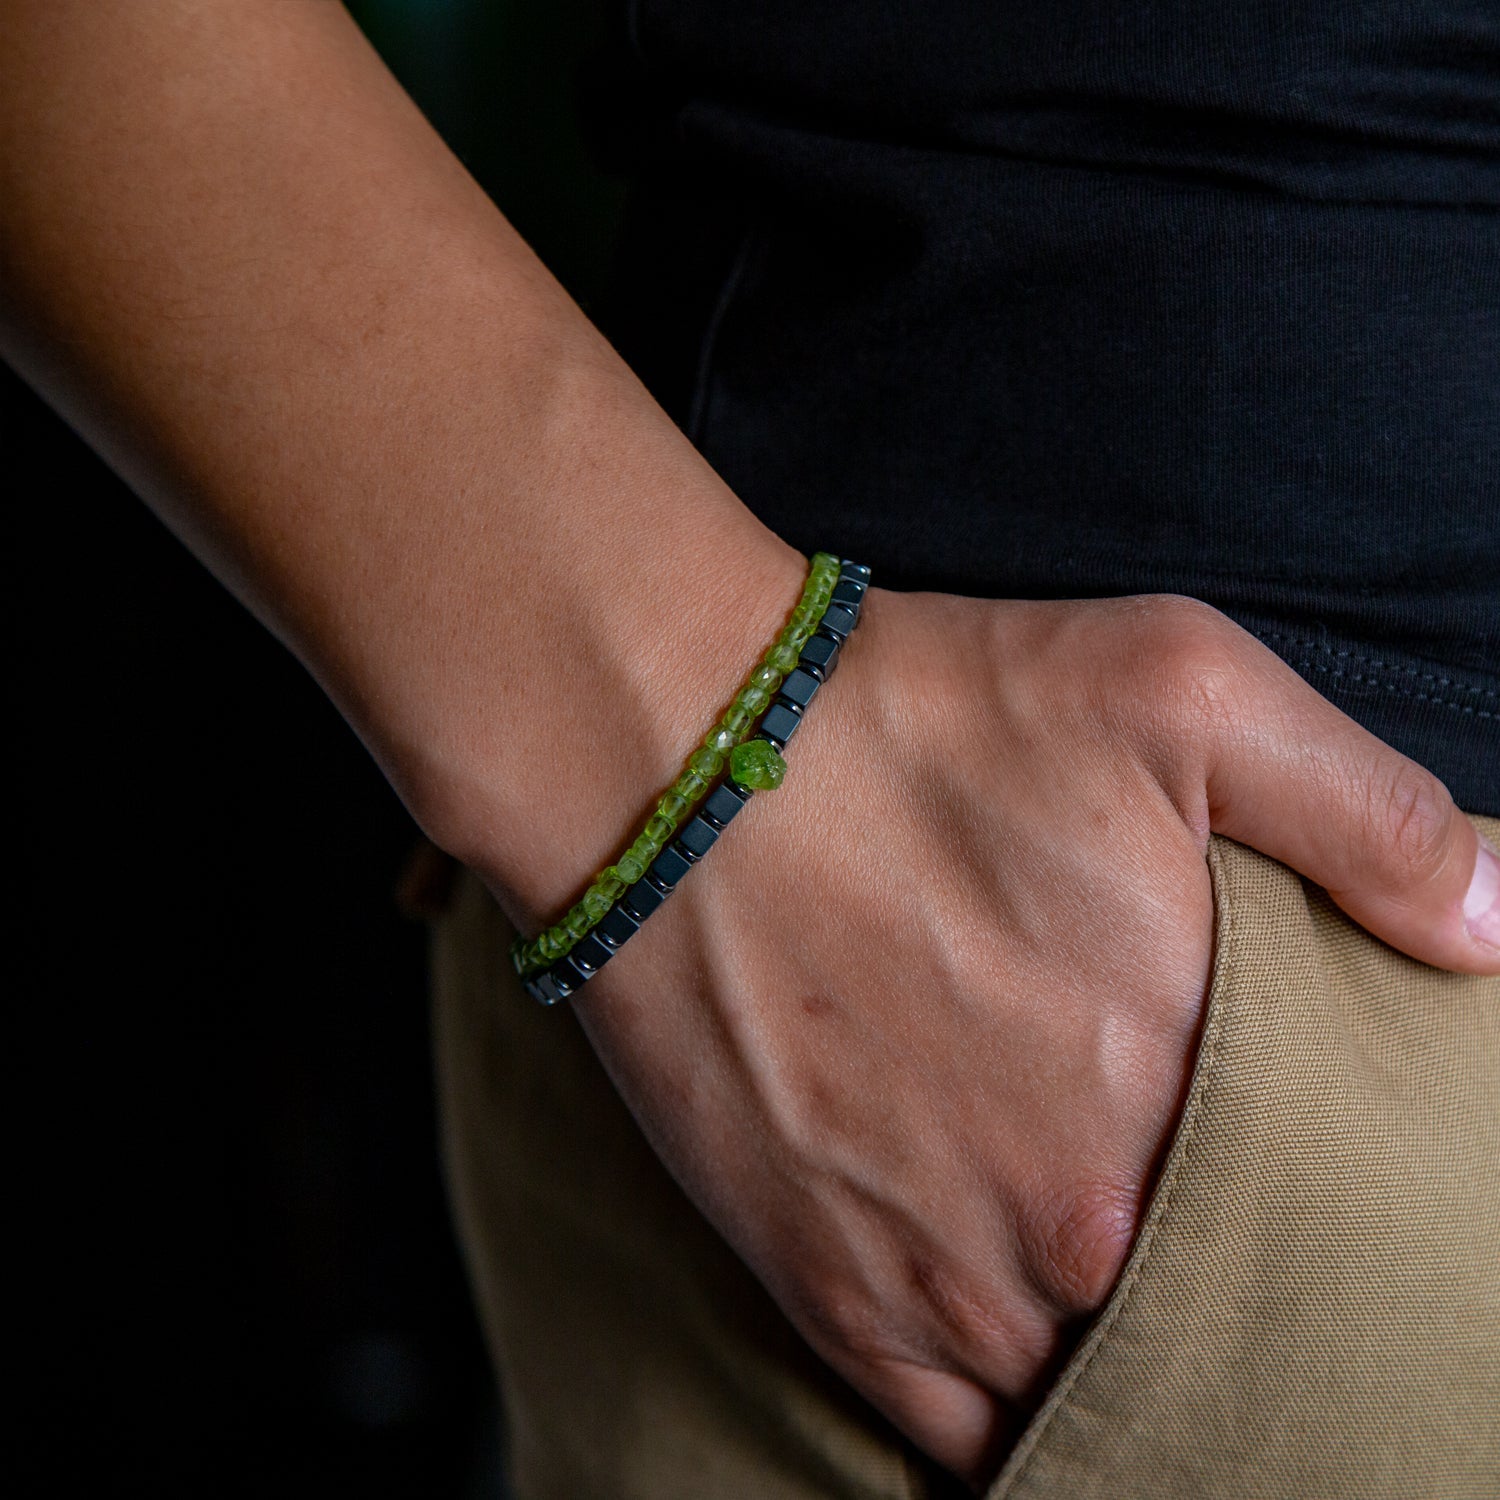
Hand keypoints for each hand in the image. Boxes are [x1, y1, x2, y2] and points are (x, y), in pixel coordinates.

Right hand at [558, 589, 1498, 1489]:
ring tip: (1115, 1306)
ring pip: (1083, 1400)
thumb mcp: (1178, 687)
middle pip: (1202, 1321)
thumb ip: (1364, 816)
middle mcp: (1077, 1218)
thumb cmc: (925, 715)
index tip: (1306, 1197)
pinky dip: (1003, 1430)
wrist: (683, 757)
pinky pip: (950, 1437)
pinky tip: (1025, 1375)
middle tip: (1198, 1239)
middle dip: (1223, 1292)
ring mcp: (943, 1272)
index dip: (1319, 1215)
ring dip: (1115, 1369)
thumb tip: (1494, 935)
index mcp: (1187, 1082)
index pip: (1316, 1221)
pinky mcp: (826, 1286)